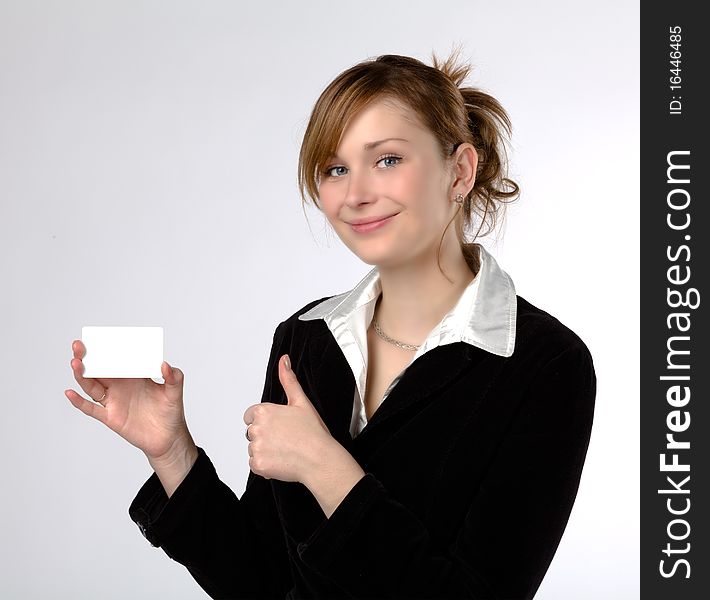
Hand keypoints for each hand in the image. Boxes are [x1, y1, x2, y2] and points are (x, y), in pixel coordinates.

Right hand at [65, 340, 194, 462]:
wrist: (168, 438)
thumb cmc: (171, 412)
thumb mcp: (175, 391)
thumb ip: (174, 377)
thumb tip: (164, 364)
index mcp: (133, 376)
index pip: (116, 360)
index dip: (106, 350)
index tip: (97, 339)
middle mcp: (120, 386)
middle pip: (98, 370)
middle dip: (87, 358)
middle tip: (79, 346)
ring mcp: (114, 401)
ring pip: (91, 386)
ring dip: (82, 375)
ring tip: (75, 363)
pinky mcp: (111, 417)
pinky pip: (91, 409)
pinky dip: (79, 402)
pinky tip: (70, 393)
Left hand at [243, 354, 334, 483]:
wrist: (320, 459)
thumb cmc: (313, 432)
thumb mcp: (301, 402)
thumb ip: (288, 380)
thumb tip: (283, 361)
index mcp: (264, 411)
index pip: (251, 415)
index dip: (265, 421)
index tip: (279, 426)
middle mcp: (256, 428)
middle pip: (252, 432)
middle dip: (265, 436)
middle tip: (285, 439)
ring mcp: (256, 447)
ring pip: (254, 449)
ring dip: (266, 451)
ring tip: (286, 451)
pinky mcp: (258, 464)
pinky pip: (255, 465)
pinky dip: (266, 465)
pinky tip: (282, 461)